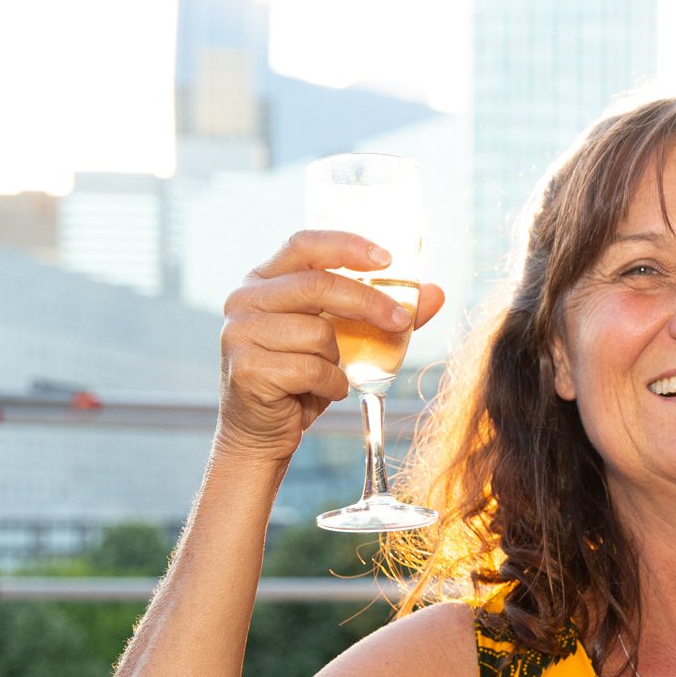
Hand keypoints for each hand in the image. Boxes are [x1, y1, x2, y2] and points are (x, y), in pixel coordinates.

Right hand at [217, 231, 445, 463]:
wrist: (265, 432)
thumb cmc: (304, 378)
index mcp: (265, 280)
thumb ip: (383, 312)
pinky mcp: (247, 369)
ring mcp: (240, 333)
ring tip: (330, 371)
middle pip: (318, 285)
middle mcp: (245, 299)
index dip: (347, 246)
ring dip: (341, 358)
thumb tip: (435, 293)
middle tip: (400, 320)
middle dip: (368, 302)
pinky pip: (312, 369)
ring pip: (318, 332)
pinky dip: (331, 384)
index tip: (387, 260)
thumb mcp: (345, 339)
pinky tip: (320, 391)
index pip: (305, 244)